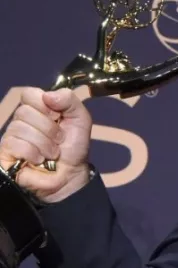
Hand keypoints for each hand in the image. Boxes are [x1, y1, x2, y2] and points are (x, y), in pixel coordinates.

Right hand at [0, 87, 92, 202]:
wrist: (70, 173)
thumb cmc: (74, 146)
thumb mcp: (80, 118)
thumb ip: (69, 100)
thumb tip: (47, 95)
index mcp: (38, 109)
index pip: (29, 94)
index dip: (44, 104)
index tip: (58, 116)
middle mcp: (22, 121)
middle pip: (25, 112)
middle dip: (49, 128)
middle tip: (59, 139)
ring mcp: (11, 137)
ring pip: (20, 129)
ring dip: (44, 143)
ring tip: (52, 152)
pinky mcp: (5, 154)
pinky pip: (15, 145)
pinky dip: (33, 153)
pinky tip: (40, 159)